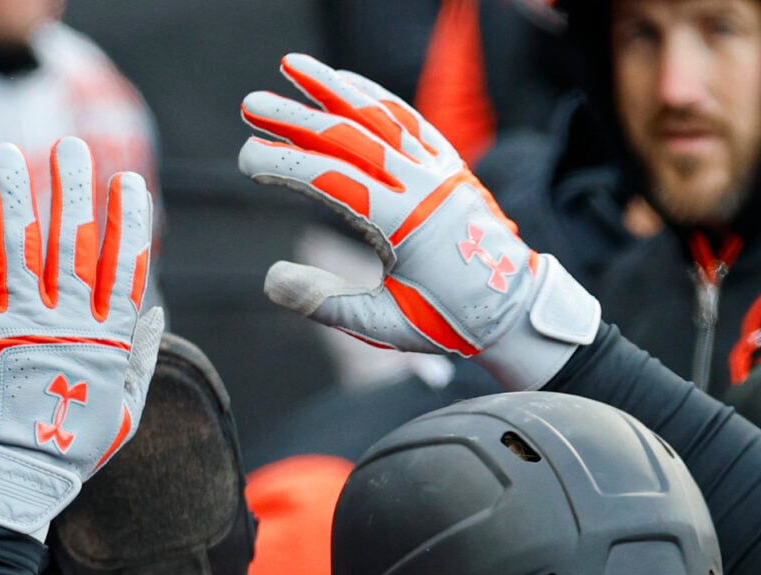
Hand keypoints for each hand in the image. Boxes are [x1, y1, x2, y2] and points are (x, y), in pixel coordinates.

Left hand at [0, 138, 162, 539]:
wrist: (7, 482)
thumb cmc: (66, 451)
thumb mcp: (123, 412)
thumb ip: (140, 359)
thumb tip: (157, 312)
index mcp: (104, 337)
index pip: (122, 264)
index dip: (126, 219)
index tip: (127, 182)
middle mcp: (64, 320)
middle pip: (73, 240)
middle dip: (73, 188)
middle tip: (71, 147)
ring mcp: (17, 322)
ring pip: (20, 242)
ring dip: (15, 192)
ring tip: (8, 152)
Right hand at [241, 54, 597, 389]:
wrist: (513, 307)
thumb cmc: (448, 319)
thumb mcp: (383, 323)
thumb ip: (325, 302)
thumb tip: (270, 280)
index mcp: (405, 222)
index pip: (333, 179)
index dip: (287, 163)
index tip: (247, 155)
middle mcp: (422, 183)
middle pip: (349, 136)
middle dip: (296, 117)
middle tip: (251, 103)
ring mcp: (438, 168)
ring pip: (380, 114)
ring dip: (333, 87)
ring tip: (292, 65)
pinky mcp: (447, 164)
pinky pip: (409, 118)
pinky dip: (376, 95)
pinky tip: (347, 82)